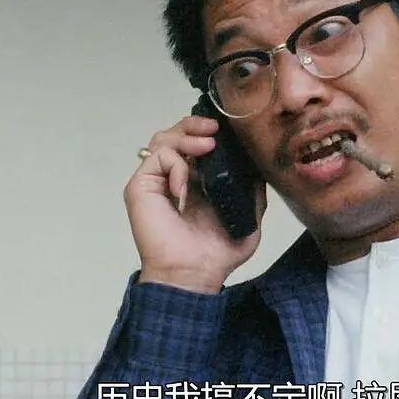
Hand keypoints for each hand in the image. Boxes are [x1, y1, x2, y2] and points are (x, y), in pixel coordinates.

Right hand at [124, 115, 265, 293]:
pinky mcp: (141, 186)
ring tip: (206, 146)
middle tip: (214, 129)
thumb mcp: (248, 215)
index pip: (194, 142)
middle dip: (193, 124)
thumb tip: (257, 164)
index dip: (206, 130)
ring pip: (161, 139)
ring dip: (185, 136)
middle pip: (175, 133)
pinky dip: (175, 164)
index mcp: (196, 180)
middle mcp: (174, 176)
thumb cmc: (218, 252)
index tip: (225, 130)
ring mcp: (156, 180)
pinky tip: (186, 184)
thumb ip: (252, 189)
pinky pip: (157, 159)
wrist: (193, 273)